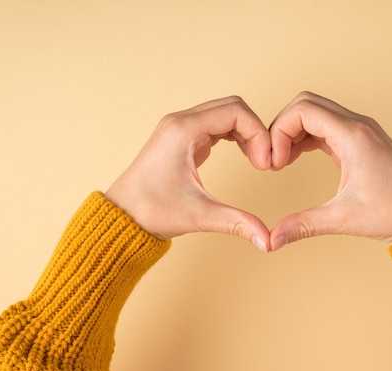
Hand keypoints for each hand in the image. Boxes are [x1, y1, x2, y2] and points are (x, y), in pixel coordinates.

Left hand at [106, 96, 271, 251]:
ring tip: (257, 160)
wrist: (122, 216)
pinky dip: (235, 135)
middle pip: (233, 106)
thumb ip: (237, 223)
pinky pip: (216, 124)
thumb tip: (268, 242)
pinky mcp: (182, 137)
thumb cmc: (151, 211)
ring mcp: (180, 127)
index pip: (236, 112)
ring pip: (226, 113)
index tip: (265, 164)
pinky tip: (245, 156)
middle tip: (265, 161)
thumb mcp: (199, 216)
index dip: (259, 134)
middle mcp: (181, 122)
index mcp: (183, 130)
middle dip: (256, 130)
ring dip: (247, 132)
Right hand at [269, 91, 391, 249]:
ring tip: (282, 161)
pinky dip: (306, 137)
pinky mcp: (361, 141)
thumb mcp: (343, 218)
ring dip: (293, 131)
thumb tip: (272, 240)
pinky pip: (326, 126)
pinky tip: (296, 158)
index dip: (279, 131)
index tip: (275, 163)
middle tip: (274, 159)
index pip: (303, 110)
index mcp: (354, 136)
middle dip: (282, 126)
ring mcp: (361, 130)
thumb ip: (303, 225)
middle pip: (306, 103)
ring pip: (316, 112)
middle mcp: (358, 125)